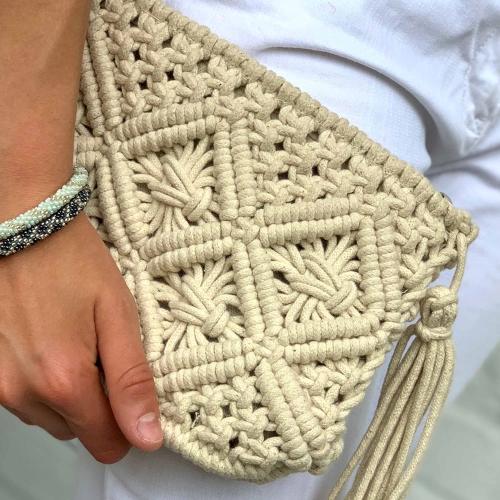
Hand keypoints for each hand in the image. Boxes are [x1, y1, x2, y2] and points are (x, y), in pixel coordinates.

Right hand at [0, 212, 162, 462]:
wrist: (22, 224)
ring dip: (69, 391)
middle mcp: (23, 393)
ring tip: (75, 340)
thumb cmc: (73, 262)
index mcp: (64, 381)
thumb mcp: (118, 314)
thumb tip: (147, 438)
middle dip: (98, 403)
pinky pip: (24, 397)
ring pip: (49, 416)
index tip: (133, 392)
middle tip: (103, 351)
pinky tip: (49, 340)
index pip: (106, 444)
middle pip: (77, 430)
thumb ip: (132, 381)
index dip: (127, 425)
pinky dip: (43, 379)